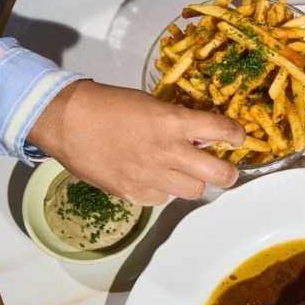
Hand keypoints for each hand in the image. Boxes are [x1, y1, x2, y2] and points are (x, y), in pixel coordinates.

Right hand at [28, 80, 244, 204]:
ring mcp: (150, 176)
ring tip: (180, 170)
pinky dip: (162, 190)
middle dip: (228, 172)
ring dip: (192, 180)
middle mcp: (167, 152)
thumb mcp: (152, 105)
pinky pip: (162, 199)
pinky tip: (150, 177)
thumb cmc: (109, 106)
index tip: (239, 139)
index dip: (238, 136)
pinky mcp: (133, 193)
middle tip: (225, 168)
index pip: (223, 132)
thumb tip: (205, 139)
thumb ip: (180, 123)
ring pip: (194, 191)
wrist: (66, 120)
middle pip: (220, 175)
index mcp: (173, 123)